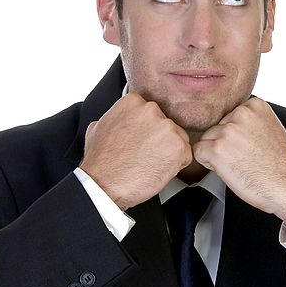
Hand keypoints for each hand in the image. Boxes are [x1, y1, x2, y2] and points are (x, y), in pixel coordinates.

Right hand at [79, 93, 192, 209]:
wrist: (104, 185)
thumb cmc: (101, 162)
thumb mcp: (98, 128)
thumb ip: (115, 118)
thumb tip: (118, 119)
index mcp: (133, 101)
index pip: (153, 113)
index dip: (148, 131)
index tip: (140, 141)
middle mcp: (151, 110)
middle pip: (167, 125)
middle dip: (160, 141)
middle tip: (145, 155)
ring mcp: (167, 127)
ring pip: (179, 139)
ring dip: (169, 153)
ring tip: (150, 164)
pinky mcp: (178, 146)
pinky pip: (186, 155)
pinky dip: (177, 166)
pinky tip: (158, 170)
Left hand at [192, 98, 285, 231]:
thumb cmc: (282, 165)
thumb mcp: (269, 129)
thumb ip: (249, 121)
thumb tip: (228, 123)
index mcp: (255, 105)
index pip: (229, 116)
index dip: (235, 135)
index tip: (250, 146)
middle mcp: (240, 113)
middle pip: (216, 126)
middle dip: (225, 143)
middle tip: (245, 158)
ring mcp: (228, 131)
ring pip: (207, 139)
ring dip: (217, 153)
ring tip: (240, 164)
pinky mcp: (217, 149)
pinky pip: (198, 152)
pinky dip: (208, 163)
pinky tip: (228, 170)